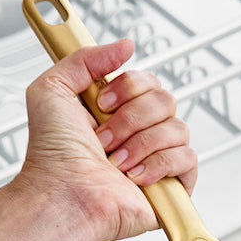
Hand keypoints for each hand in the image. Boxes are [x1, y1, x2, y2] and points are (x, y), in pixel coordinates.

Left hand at [16, 38, 198, 240]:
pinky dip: (159, 165)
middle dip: (131, 119)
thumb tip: (127, 45)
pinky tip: (135, 177)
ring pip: (178, 129)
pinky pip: (188, 159)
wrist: (62, 195)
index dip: (128, 88)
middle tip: (104, 139)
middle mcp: (141, 133)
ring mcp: (159, 160)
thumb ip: (85, 57)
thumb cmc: (51, 156)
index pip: (149, 81)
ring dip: (141, 144)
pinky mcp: (173, 187)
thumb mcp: (52, 88)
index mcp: (119, 110)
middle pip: (166, 100)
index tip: (101, 105)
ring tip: (116, 163)